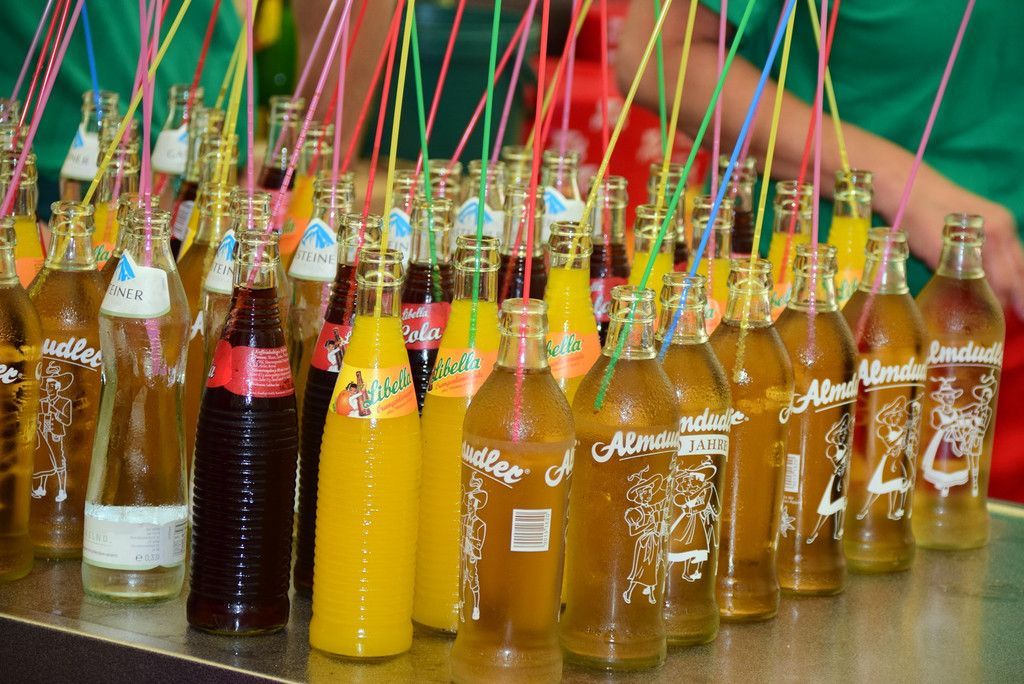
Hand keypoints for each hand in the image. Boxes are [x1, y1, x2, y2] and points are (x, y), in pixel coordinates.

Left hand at [887, 164, 1023, 317]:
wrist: (906, 187)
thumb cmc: (916, 217)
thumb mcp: (933, 252)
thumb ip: (955, 276)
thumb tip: (971, 303)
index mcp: (996, 234)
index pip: (1010, 280)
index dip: (1012, 302)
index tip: (1014, 321)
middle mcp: (1004, 228)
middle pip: (1020, 271)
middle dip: (1020, 296)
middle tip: (1019, 321)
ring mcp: (999, 224)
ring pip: (1015, 263)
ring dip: (1015, 285)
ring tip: (1015, 310)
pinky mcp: (990, 223)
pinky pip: (1006, 255)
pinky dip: (1006, 272)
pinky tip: (1000, 288)